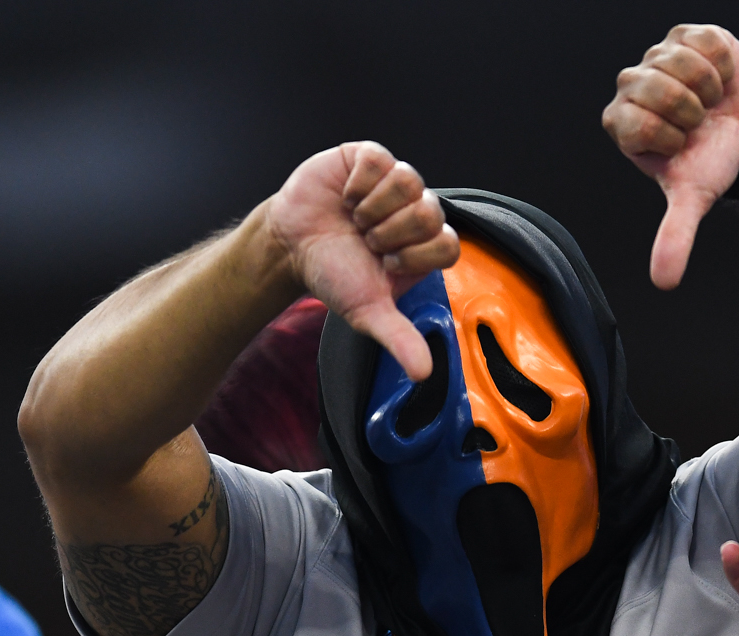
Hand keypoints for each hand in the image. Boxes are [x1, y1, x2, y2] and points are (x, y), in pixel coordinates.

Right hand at [266, 142, 459, 380]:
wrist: (291, 246)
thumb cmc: (333, 275)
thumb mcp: (367, 311)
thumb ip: (399, 338)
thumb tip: (423, 374)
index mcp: (426, 247)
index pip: (448, 246)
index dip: (414, 255)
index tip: (386, 263)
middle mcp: (417, 211)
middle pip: (429, 213)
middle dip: (389, 233)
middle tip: (366, 241)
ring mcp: (396, 181)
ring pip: (409, 181)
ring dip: (373, 208)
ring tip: (355, 220)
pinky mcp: (371, 157)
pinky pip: (381, 160)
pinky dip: (358, 184)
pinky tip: (346, 197)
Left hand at [602, 24, 738, 289]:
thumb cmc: (710, 163)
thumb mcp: (692, 199)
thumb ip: (674, 236)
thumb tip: (664, 282)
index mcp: (622, 122)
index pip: (635, 121)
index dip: (670, 136)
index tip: (683, 146)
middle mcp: (631, 86)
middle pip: (655, 88)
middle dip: (690, 112)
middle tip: (698, 123)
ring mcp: (657, 56)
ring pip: (679, 61)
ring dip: (707, 88)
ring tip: (710, 102)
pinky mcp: (686, 35)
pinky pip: (704, 41)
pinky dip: (721, 64)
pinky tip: (719, 80)